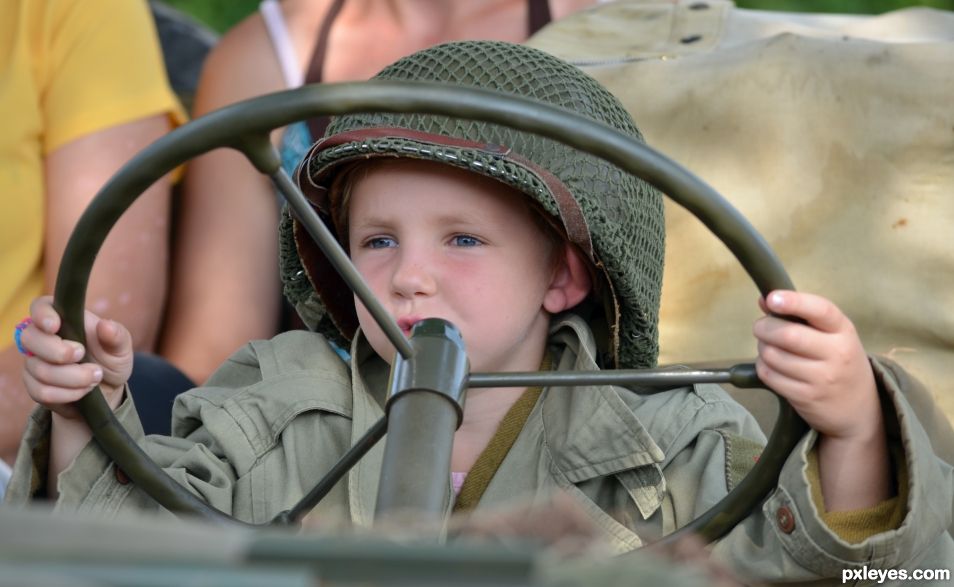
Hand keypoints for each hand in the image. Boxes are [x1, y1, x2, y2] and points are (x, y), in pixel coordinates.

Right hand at [20, 296, 132, 419]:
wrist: (107, 389)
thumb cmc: (110, 359)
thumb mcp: (121, 348)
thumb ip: (116, 336)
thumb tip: (105, 325)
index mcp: (64, 319)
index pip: (40, 306)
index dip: (42, 314)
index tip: (54, 326)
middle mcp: (43, 338)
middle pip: (29, 338)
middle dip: (58, 351)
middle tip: (82, 355)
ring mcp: (35, 362)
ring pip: (39, 369)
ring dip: (72, 377)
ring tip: (95, 377)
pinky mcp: (34, 386)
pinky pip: (41, 391)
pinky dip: (67, 394)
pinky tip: (84, 391)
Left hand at [753, 290, 880, 440]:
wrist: (860, 408)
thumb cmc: (839, 362)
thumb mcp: (833, 335)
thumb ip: (801, 315)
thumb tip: (765, 299)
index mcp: (843, 330)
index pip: (821, 310)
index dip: (794, 302)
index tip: (772, 298)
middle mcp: (836, 353)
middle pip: (788, 334)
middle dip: (764, 327)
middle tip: (761, 327)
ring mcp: (821, 378)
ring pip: (773, 355)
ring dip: (762, 348)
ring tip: (769, 348)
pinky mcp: (805, 397)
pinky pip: (769, 376)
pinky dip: (763, 366)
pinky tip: (771, 365)